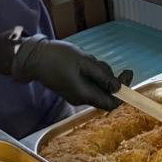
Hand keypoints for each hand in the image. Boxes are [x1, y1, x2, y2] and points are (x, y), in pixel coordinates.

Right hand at [11, 37, 132, 110]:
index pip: (111, 103)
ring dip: (99, 73)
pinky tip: (82, 62)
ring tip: (88, 60)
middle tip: (100, 62)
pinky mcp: (72, 88)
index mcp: (84, 94)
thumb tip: (118, 88)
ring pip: (97, 87)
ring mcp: (75, 94)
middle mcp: (81, 99)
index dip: (123, 91)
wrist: (34, 58)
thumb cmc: (58, 57)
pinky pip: (89, 83)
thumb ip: (101, 75)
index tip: (127, 73)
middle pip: (105, 94)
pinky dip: (91, 73)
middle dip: (109, 78)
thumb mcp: (83, 61)